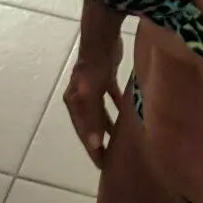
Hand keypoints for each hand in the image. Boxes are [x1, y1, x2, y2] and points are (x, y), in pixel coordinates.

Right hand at [64, 37, 123, 168]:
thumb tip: (95, 143)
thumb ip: (93, 116)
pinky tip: (128, 114)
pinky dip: (117, 106)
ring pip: (101, 112)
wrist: (100, 36)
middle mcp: (80, 96)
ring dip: (108, 126)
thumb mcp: (92, 93)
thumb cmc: (94, 65)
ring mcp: (92, 87)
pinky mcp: (104, 77)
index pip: (84, 132)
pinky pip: (110, 97)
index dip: (93, 149)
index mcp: (75, 102)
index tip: (102, 166)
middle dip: (100, 142)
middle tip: (112, 160)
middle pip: (91, 124)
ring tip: (119, 142)